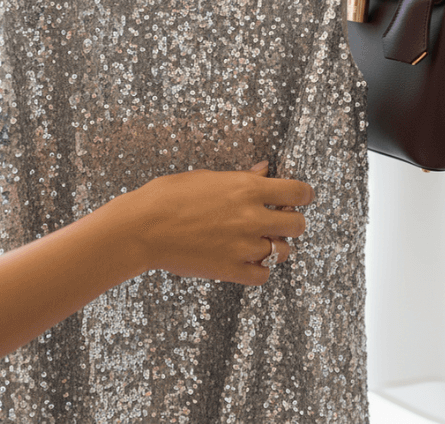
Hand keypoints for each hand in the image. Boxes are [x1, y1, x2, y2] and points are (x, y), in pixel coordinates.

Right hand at [105, 160, 311, 285]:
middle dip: (291, 223)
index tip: (300, 198)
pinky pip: (263, 275)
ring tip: (258, 243)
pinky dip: (259, 269)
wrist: (140, 228)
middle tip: (278, 222)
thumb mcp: (205, 178)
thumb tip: (263, 170)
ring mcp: (243, 246)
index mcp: (247, 189)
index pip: (298, 192)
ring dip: (275, 247)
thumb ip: (240, 177)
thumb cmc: (166, 197)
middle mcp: (251, 217)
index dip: (303, 196)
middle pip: (297, 225)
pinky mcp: (231, 269)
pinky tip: (247, 261)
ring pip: (283, 252)